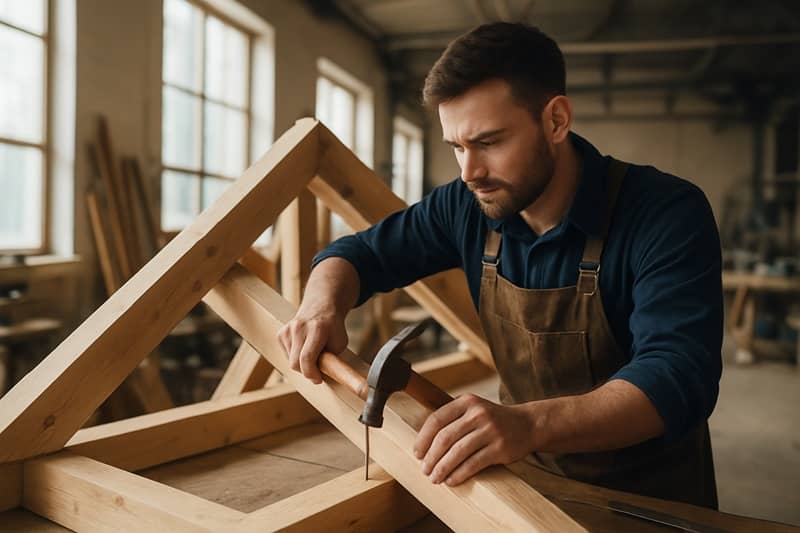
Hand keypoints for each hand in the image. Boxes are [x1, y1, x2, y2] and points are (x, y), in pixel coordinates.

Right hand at [277, 306, 347, 383]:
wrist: (321, 307)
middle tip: (317, 372)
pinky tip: (303, 347)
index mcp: (317, 329)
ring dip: (301, 364)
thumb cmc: (332, 328)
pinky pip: (286, 354)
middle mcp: (299, 327)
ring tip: (312, 354)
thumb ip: (330, 360)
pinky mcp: (281, 333)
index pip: (307, 358)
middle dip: (306, 372)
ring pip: (290, 360)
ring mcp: (288, 329)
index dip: (311, 374)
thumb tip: (321, 376)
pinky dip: (295, 357)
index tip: (318, 380)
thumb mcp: (339, 343)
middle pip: (295, 363)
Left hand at [413, 394, 534, 485]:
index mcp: (466, 401)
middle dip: (431, 457)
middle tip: (424, 470)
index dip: (423, 438)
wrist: (528, 424)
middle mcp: (478, 413)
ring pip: (458, 452)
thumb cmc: (493, 420)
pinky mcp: (500, 448)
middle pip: (445, 437)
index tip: (417, 454)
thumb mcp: (474, 409)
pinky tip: (451, 481)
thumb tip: (423, 443)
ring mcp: (490, 430)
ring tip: (435, 478)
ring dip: (442, 468)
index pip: (436, 419)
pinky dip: (459, 474)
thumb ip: (453, 418)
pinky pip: (473, 464)